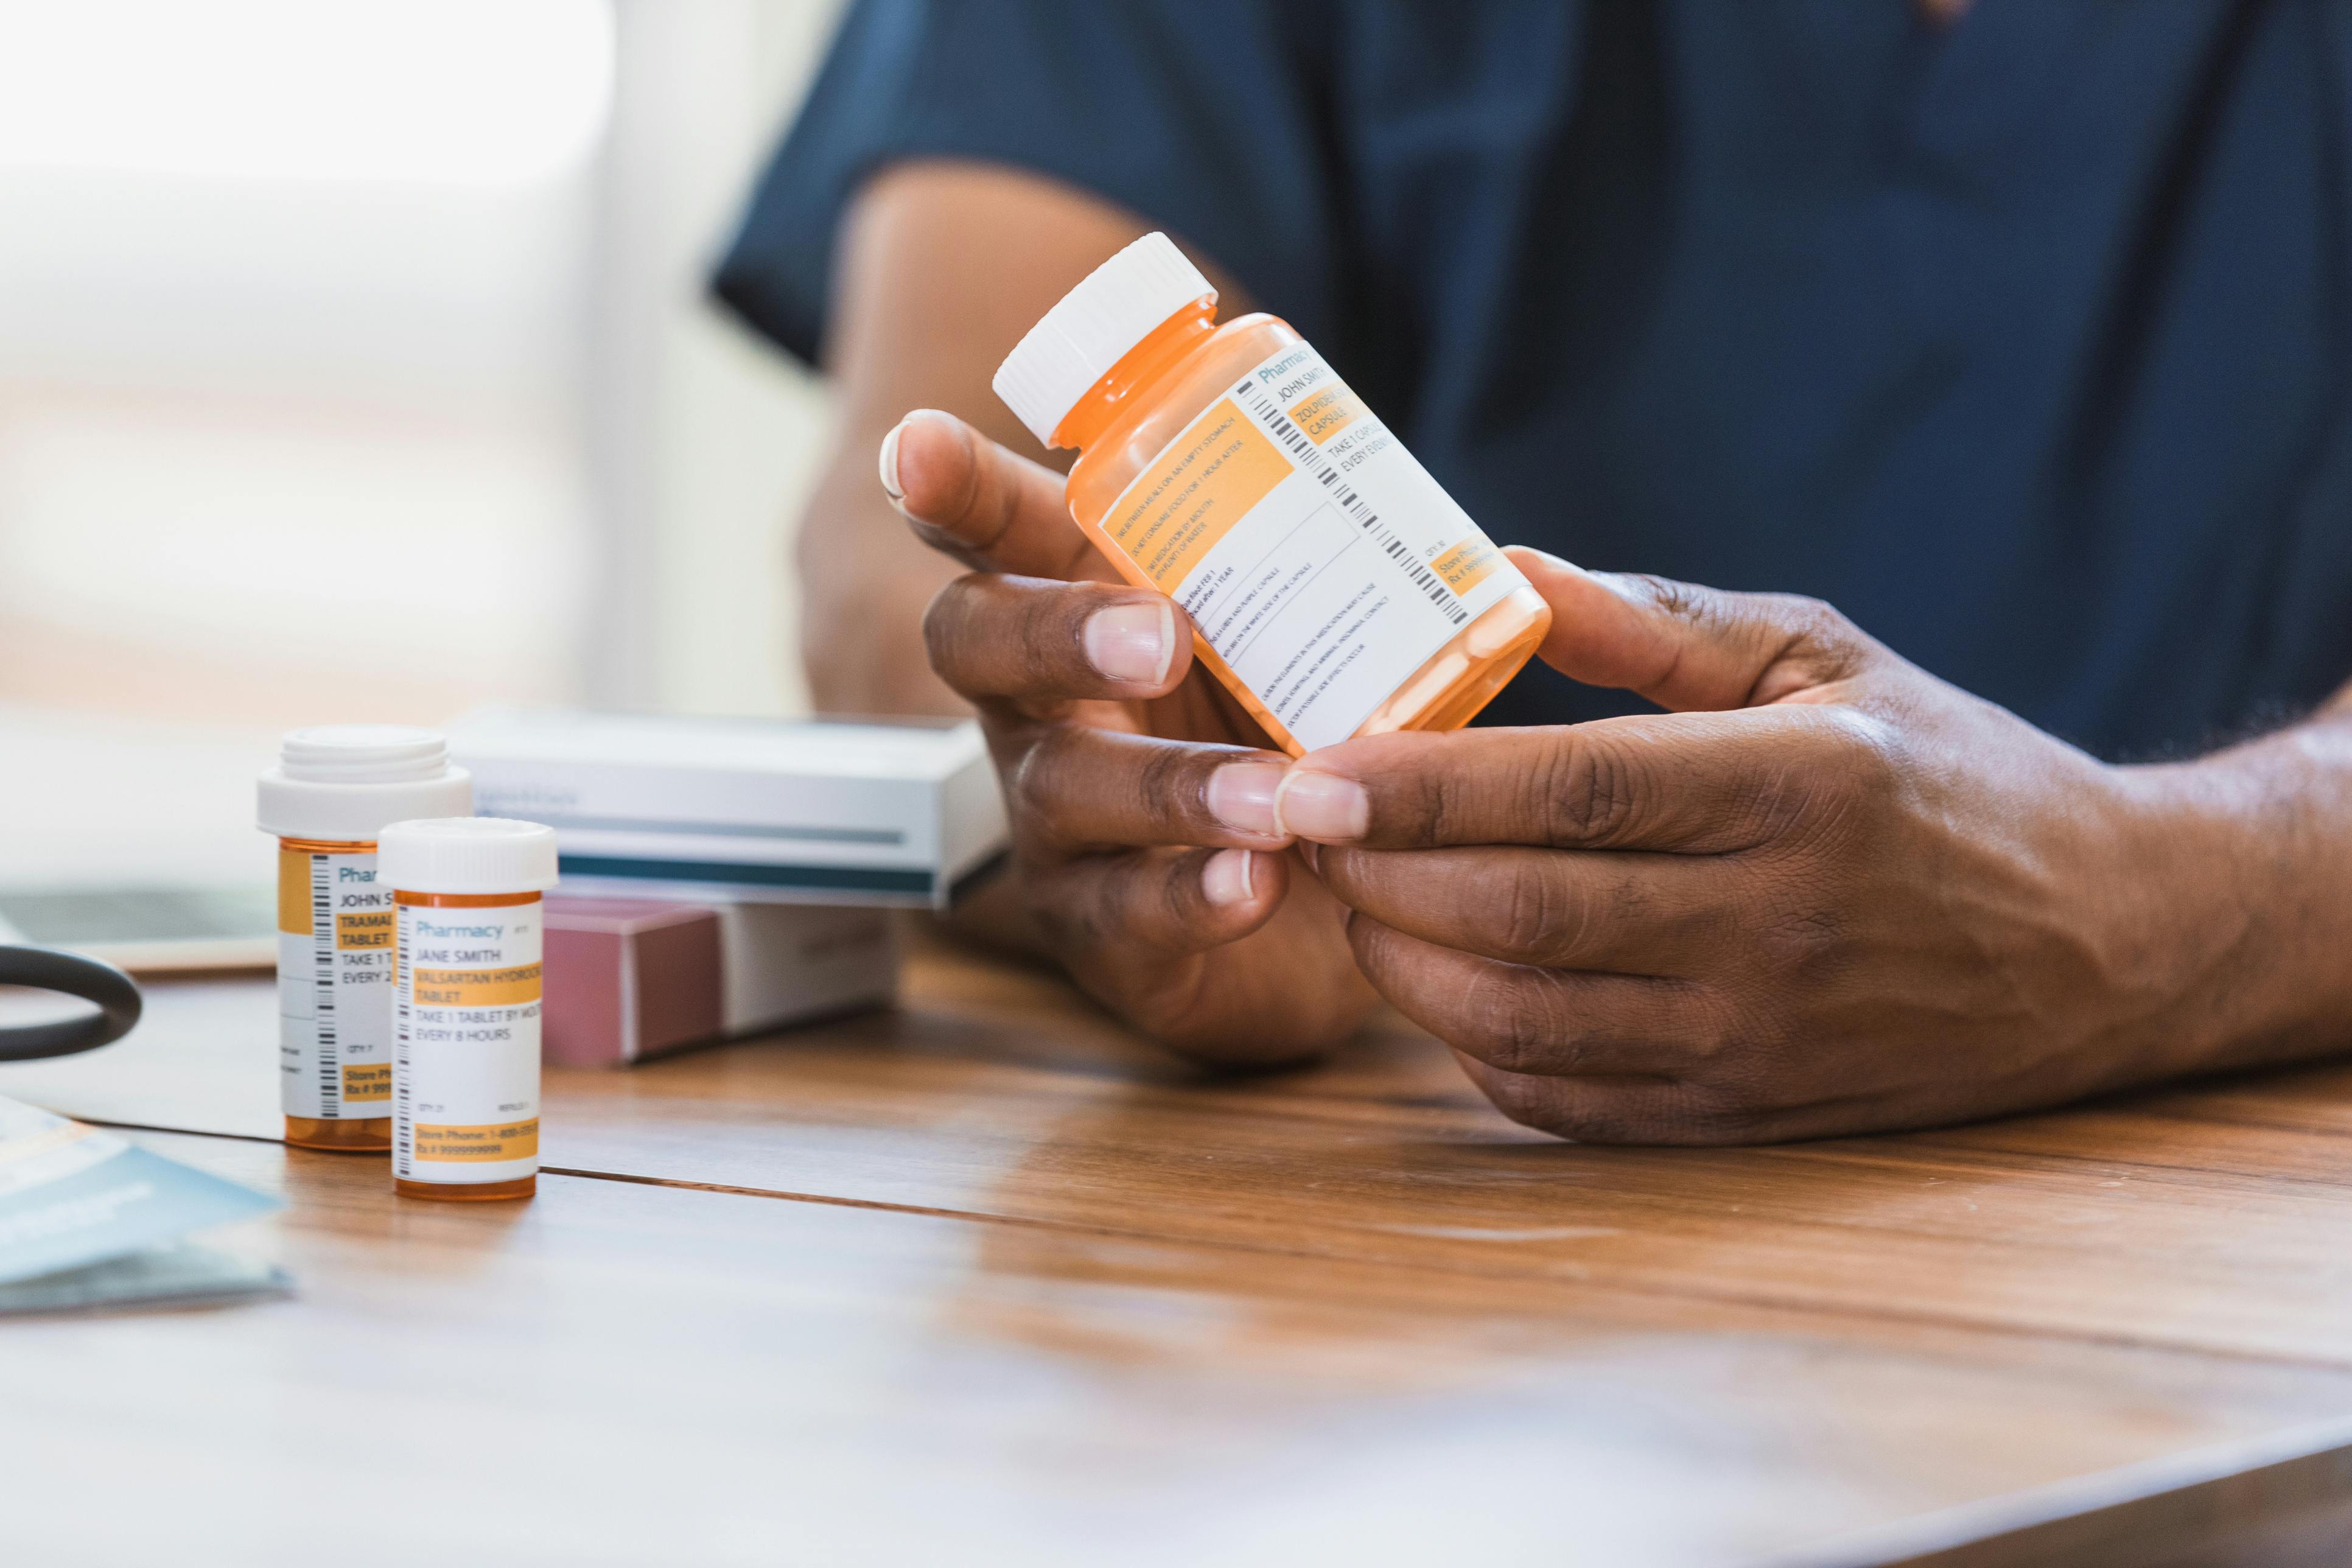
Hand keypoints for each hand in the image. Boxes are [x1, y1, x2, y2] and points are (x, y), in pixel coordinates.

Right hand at [887, 411, 1375, 1063]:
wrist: (1341, 900)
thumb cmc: (1298, 725)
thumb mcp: (1304, 632)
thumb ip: (1320, 569)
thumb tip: (1424, 500)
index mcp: (1076, 601)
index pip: (997, 527)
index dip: (954, 488)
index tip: (919, 446)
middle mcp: (1036, 705)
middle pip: (982, 645)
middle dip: (1057, 632)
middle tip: (1160, 636)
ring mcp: (1052, 824)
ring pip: (1065, 788)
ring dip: (1170, 787)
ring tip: (1275, 800)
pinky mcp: (1098, 930)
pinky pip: (1123, 915)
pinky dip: (1191, 898)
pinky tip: (1255, 887)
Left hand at [1280, 549, 2310, 1142]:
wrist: (2103, 936)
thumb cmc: (1942, 772)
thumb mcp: (1823, 659)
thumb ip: (1656, 624)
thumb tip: (1501, 568)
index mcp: (1799, 786)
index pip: (1572, 792)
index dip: (1421, 787)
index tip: (1308, 769)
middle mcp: (1779, 923)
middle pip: (1523, 911)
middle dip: (1378, 872)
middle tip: (1297, 825)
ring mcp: (1762, 1034)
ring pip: (1524, 1018)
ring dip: (1403, 962)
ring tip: (1353, 894)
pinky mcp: (1748, 1111)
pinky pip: (1567, 1098)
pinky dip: (1473, 1046)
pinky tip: (1442, 979)